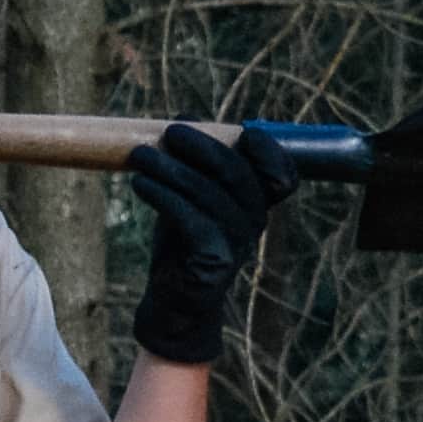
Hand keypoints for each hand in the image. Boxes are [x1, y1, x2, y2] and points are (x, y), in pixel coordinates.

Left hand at [122, 122, 310, 366]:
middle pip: (238, 173)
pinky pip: (192, 219)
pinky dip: (164, 195)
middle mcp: (255, 223)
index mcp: (257, 205)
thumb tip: (184, 118)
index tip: (240, 131)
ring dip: (170, 168)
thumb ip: (193, 162)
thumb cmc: (182, 246)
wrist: (174, 303)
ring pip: (209, 193)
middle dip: (201, 146)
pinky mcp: (215, 261)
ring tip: (139, 157)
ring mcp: (238, 243)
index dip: (268, 150)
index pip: (283, 174)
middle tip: (168, 133)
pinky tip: (141, 185)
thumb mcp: (190, 198)